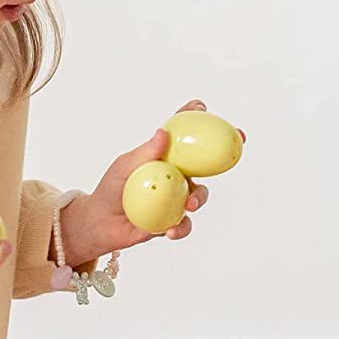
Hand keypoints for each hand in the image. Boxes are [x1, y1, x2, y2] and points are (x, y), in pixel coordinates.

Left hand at [64, 100, 243, 264]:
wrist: (102, 224)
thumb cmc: (111, 189)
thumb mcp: (123, 167)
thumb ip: (144, 153)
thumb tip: (163, 133)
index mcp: (165, 156)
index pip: (182, 135)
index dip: (194, 118)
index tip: (201, 107)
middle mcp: (176, 175)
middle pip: (205, 162)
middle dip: (224, 152)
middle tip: (237, 142)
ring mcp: (177, 197)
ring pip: (200, 194)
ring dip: (200, 197)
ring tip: (190, 204)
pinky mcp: (174, 221)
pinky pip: (185, 224)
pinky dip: (181, 227)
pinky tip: (171, 230)